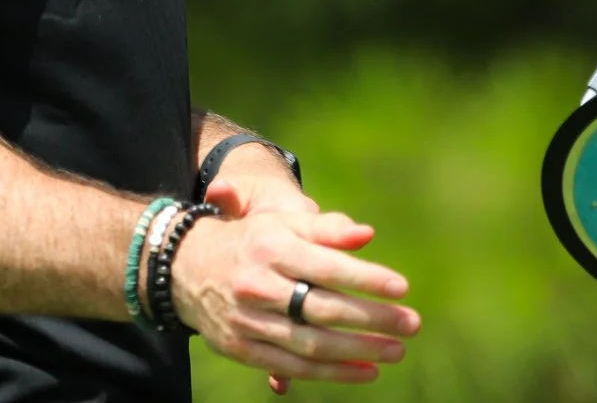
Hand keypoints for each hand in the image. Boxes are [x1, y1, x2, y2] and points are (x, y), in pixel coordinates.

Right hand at [172, 182, 420, 388]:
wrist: (185, 268)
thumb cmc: (251, 240)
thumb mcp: (282, 222)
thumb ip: (326, 228)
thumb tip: (367, 235)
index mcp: (272, 249)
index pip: (328, 267)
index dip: (366, 279)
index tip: (402, 288)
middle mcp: (258, 287)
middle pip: (323, 309)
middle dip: (372, 320)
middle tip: (410, 324)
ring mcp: (249, 322)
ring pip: (311, 345)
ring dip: (358, 352)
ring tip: (395, 351)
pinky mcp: (243, 349)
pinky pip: (293, 367)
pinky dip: (332, 373)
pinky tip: (366, 371)